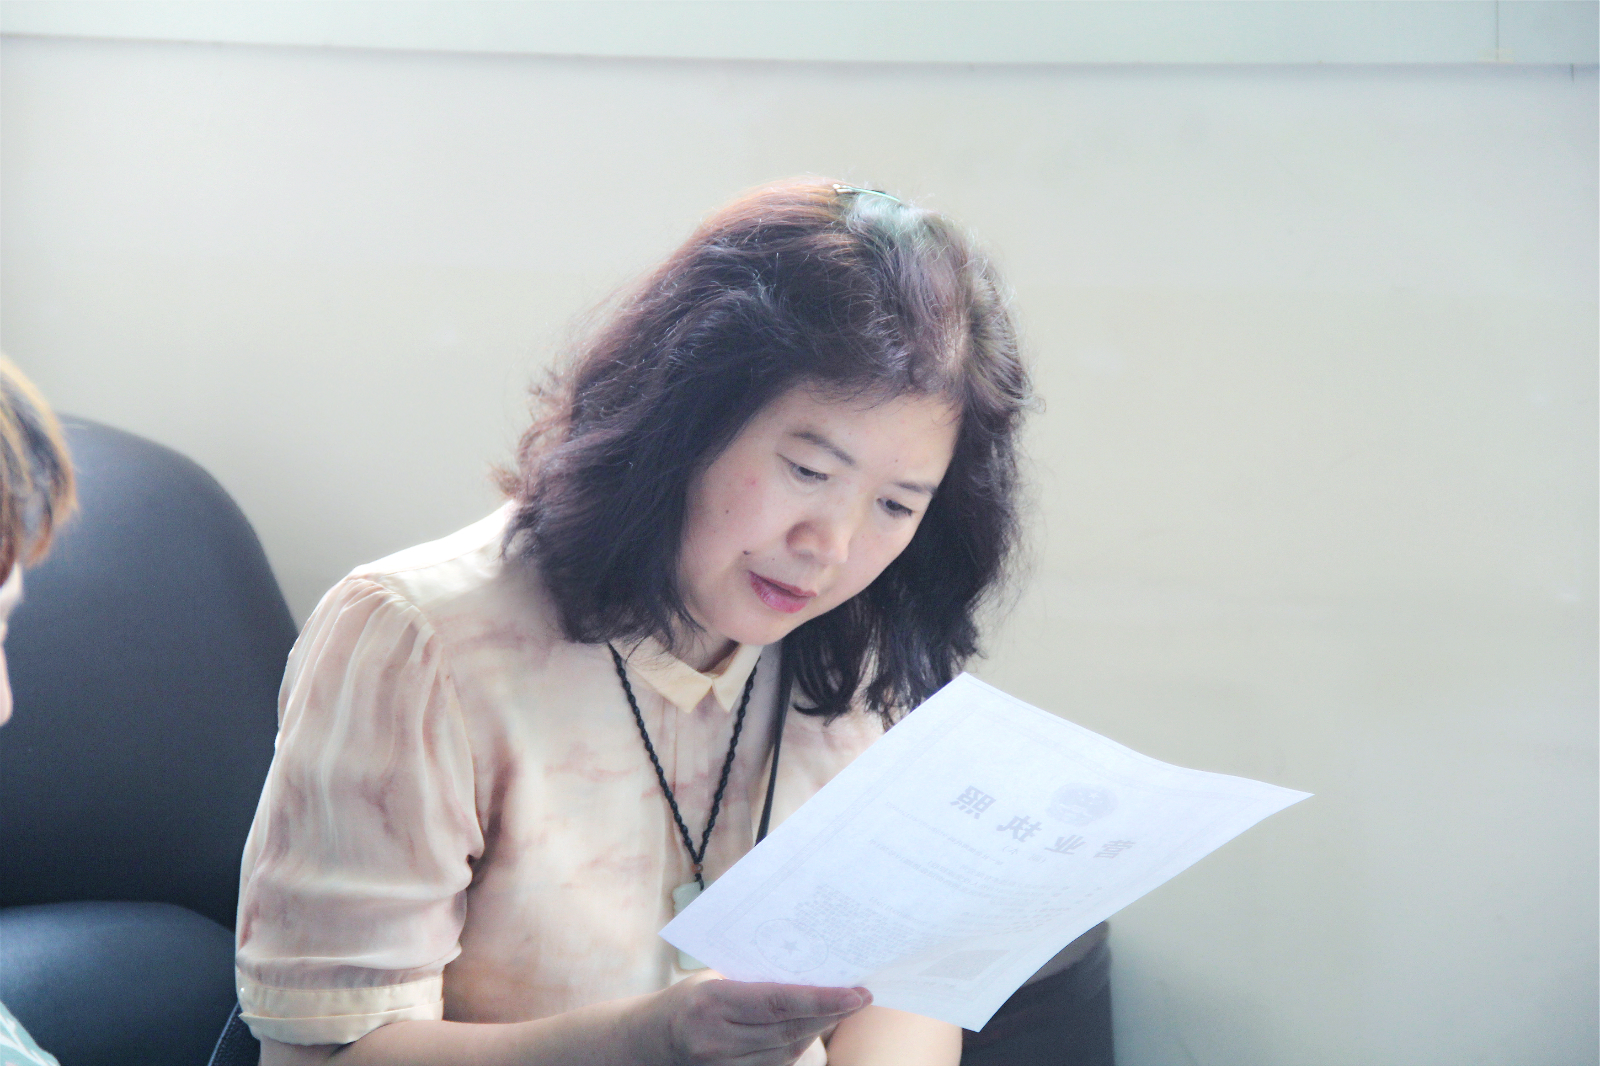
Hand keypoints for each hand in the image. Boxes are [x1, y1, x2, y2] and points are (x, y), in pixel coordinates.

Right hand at [639, 971, 870, 1064]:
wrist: (648, 1041)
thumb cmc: (687, 999)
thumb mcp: (713, 977)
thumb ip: (754, 979)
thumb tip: (809, 971)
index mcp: (711, 1003)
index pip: (777, 1003)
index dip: (821, 999)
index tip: (856, 993)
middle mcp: (716, 1041)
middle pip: (788, 1031)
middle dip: (829, 1014)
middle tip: (861, 997)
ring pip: (786, 1052)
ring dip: (816, 1029)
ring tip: (841, 1006)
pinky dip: (796, 1046)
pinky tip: (808, 1027)